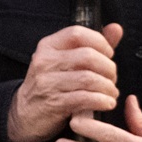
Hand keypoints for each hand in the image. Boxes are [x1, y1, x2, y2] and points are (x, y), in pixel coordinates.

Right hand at [7, 23, 122, 141]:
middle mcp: (44, 62)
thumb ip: (93, 45)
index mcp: (48, 46)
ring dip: (108, 87)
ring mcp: (47, 83)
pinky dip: (103, 101)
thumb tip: (116, 28)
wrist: (26, 114)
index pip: (77, 33)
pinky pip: (86, 98)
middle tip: (112, 78)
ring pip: (89, 78)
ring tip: (111, 92)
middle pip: (88, 56)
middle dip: (108, 68)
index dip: (99, 42)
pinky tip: (107, 103)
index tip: (108, 54)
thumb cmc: (51, 84)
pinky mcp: (53, 103)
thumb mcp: (65, 61)